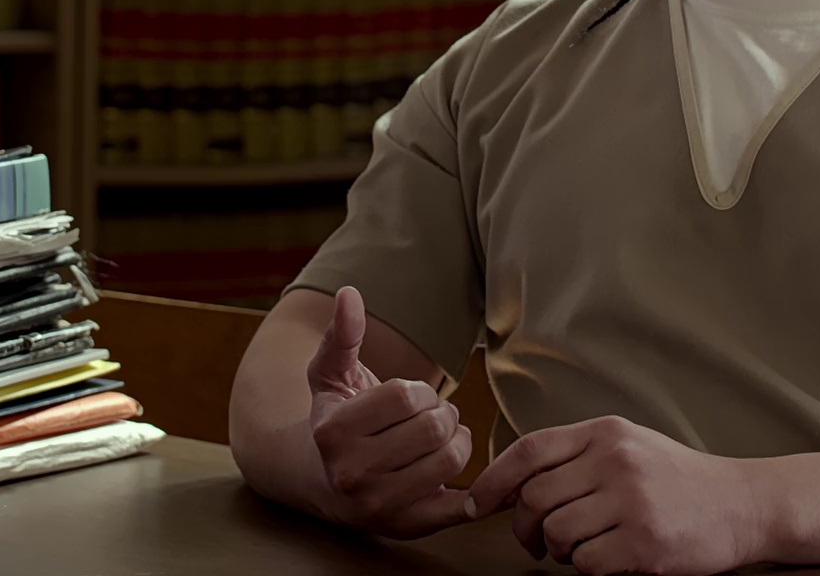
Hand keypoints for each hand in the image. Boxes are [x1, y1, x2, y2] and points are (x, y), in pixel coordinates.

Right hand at [306, 286, 475, 539]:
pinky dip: (488, 493)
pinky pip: (463, 508)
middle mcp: (352, 474)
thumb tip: (349, 293)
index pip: (404, 396)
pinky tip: (494, 481)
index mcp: (333, 432)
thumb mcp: (330, 376)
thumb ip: (342, 335)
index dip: (419, 390)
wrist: (324, 484)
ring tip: (442, 439)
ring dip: (458, 440)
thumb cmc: (336, 420)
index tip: (412, 397)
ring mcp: (381, 505)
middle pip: (433, 428)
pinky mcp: (410, 526)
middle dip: (443, 413)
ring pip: (451, 459)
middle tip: (434, 416)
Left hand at [467, 416, 774, 574]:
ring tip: (580, 549)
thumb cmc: (678, 480)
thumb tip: (513, 485)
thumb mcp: (628, 447)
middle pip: (535, 497)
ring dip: (558, 550)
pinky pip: (587, 564)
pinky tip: (607, 559)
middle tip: (533, 542)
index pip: (529, 450)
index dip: (494, 479)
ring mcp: (632, 501)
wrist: (743, 504)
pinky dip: (587, 569)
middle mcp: (616, 460)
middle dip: (523, 526)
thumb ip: (576, 457)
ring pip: (557, 532)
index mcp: (605, 432)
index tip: (477, 503)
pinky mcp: (646, 542)